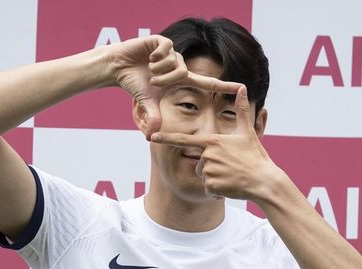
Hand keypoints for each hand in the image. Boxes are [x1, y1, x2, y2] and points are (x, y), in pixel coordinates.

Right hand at [111, 35, 241, 138]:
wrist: (119, 67)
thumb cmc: (135, 84)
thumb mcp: (146, 103)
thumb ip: (153, 117)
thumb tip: (152, 135)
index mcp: (182, 79)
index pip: (208, 83)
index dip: (225, 86)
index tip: (242, 88)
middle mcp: (180, 65)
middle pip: (183, 73)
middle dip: (164, 80)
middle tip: (152, 82)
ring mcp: (172, 53)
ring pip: (173, 62)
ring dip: (157, 69)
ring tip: (148, 68)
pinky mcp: (162, 41)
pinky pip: (165, 50)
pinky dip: (154, 57)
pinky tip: (147, 57)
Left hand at [150, 85, 283, 201]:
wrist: (264, 181)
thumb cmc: (255, 156)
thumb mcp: (248, 132)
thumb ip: (242, 110)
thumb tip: (243, 88)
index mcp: (212, 141)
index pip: (184, 140)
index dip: (166, 138)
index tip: (152, 137)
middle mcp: (208, 155)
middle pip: (199, 162)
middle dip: (211, 167)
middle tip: (230, 167)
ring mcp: (209, 171)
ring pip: (203, 175)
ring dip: (215, 178)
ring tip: (231, 176)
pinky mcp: (212, 185)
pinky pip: (208, 188)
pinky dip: (217, 190)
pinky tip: (230, 186)